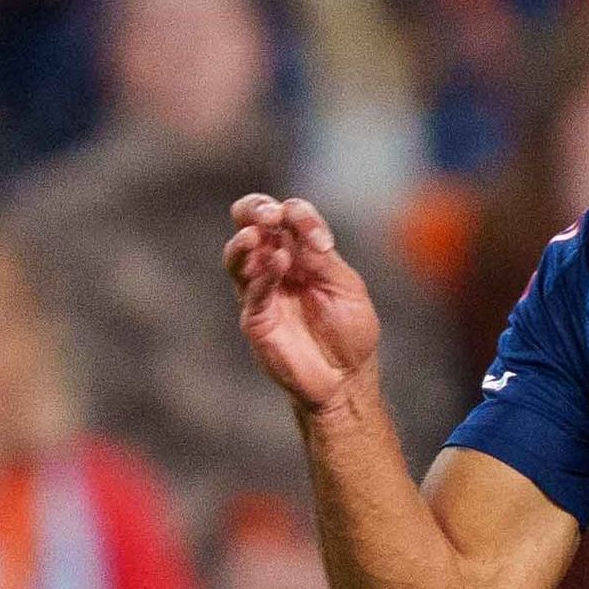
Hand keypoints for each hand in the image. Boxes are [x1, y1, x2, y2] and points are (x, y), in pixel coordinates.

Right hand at [225, 193, 384, 418]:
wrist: (345, 377)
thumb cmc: (350, 330)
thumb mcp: (346, 287)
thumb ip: (324, 260)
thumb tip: (301, 234)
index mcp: (302, 251)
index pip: (290, 215)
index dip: (301, 217)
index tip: (322, 242)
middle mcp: (276, 264)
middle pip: (250, 223)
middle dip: (256, 210)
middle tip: (270, 215)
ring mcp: (262, 290)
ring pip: (238, 255)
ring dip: (245, 240)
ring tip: (257, 234)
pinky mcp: (256, 318)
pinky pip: (251, 291)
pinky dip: (262, 275)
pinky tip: (277, 265)